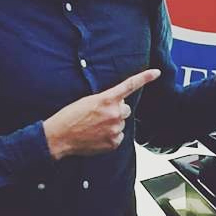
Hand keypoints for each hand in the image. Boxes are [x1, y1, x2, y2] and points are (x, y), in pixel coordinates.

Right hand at [43, 69, 160, 158]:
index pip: (130, 85)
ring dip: (112, 124)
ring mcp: (115, 129)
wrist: (59, 136)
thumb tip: (118, 104)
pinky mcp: (113, 142)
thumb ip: (106, 100)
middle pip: (125, 109)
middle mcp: (114, 113)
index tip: (156, 72)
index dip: (145, 78)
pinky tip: (97, 136)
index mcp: (106, 99)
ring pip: (121, 123)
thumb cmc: (70, 116)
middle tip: (99, 116)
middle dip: (116, 111)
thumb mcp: (88, 101)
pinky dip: (110, 136)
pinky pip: (118, 136)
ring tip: (95, 127)